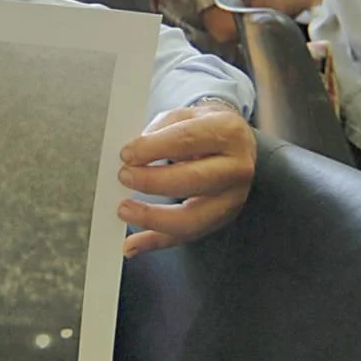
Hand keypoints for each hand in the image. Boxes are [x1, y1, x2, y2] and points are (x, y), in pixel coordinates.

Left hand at [116, 102, 256, 256]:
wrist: (236, 143)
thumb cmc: (205, 129)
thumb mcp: (184, 115)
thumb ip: (158, 132)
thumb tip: (131, 157)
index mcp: (227, 133)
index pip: (187, 140)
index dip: (154, 148)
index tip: (127, 154)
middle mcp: (236, 168)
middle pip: (193, 180)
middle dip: (153, 181)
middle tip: (124, 176)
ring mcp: (232, 198)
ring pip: (192, 218)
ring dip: (153, 218)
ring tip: (124, 210)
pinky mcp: (221, 219)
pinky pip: (186, 236)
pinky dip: (156, 242)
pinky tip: (132, 245)